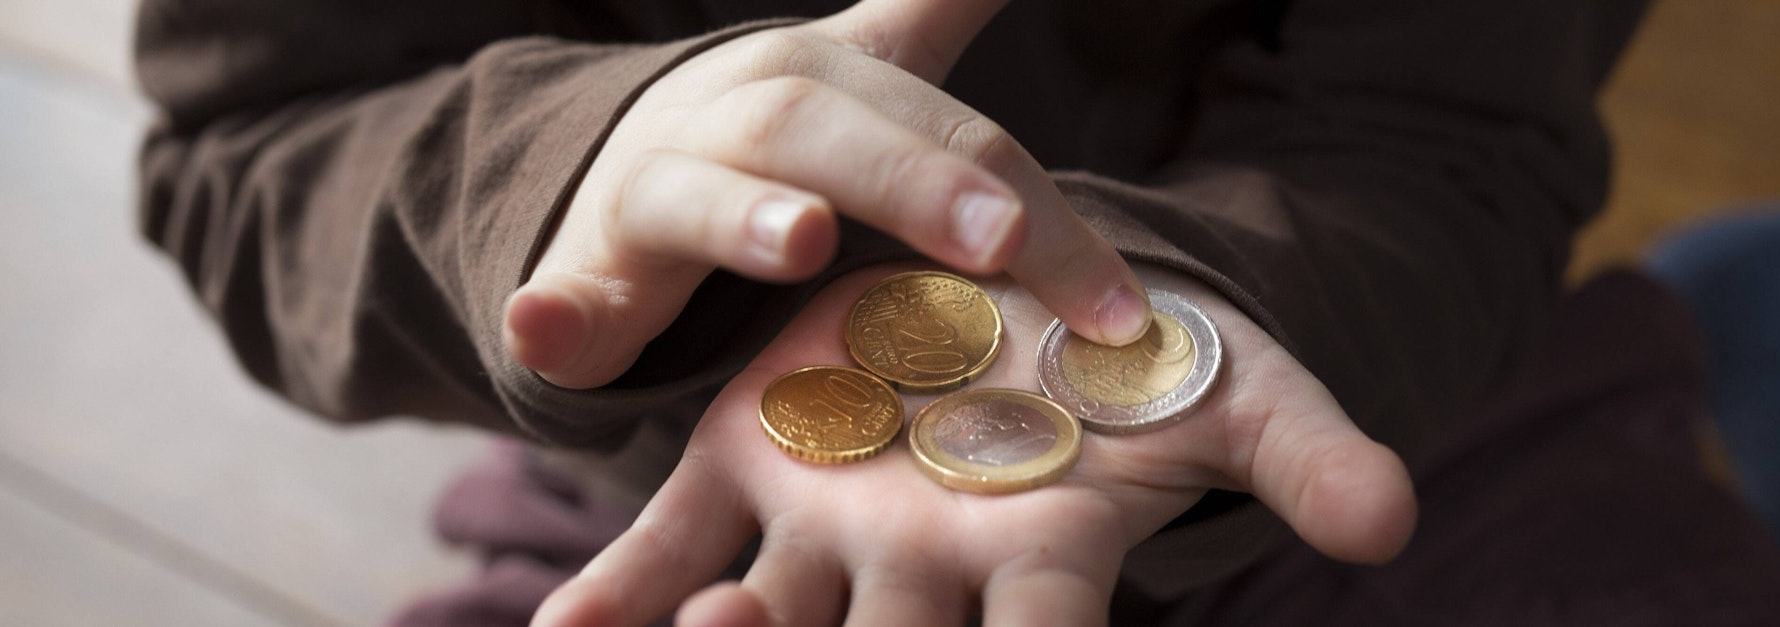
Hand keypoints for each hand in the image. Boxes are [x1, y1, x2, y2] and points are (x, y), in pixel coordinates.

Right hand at [504, 0, 1152, 388]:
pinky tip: (534, 326)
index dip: (1027, 193)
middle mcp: (738, 116)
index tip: (1118, 300)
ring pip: (693, 190)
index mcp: (826, 81)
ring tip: (801, 238)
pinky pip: (558, 293)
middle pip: (829, 132)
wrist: (629, 178)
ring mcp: (653, 190)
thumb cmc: (785, 143)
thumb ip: (943, 2)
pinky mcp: (585, 275)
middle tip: (999, 238)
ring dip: (743, 213)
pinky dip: (547, 312)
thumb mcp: (872, 74)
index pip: (946, 128)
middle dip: (916, 180)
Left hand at [530, 265, 1416, 625]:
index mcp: (1040, 561)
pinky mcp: (747, 468)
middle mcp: (923, 575)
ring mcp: (826, 531)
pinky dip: (613, 593)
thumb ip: (1304, 457)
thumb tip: (1393, 522)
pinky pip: (667, 546)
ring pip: (764, 620)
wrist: (1038, 315)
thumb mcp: (1239, 396)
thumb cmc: (1144, 378)